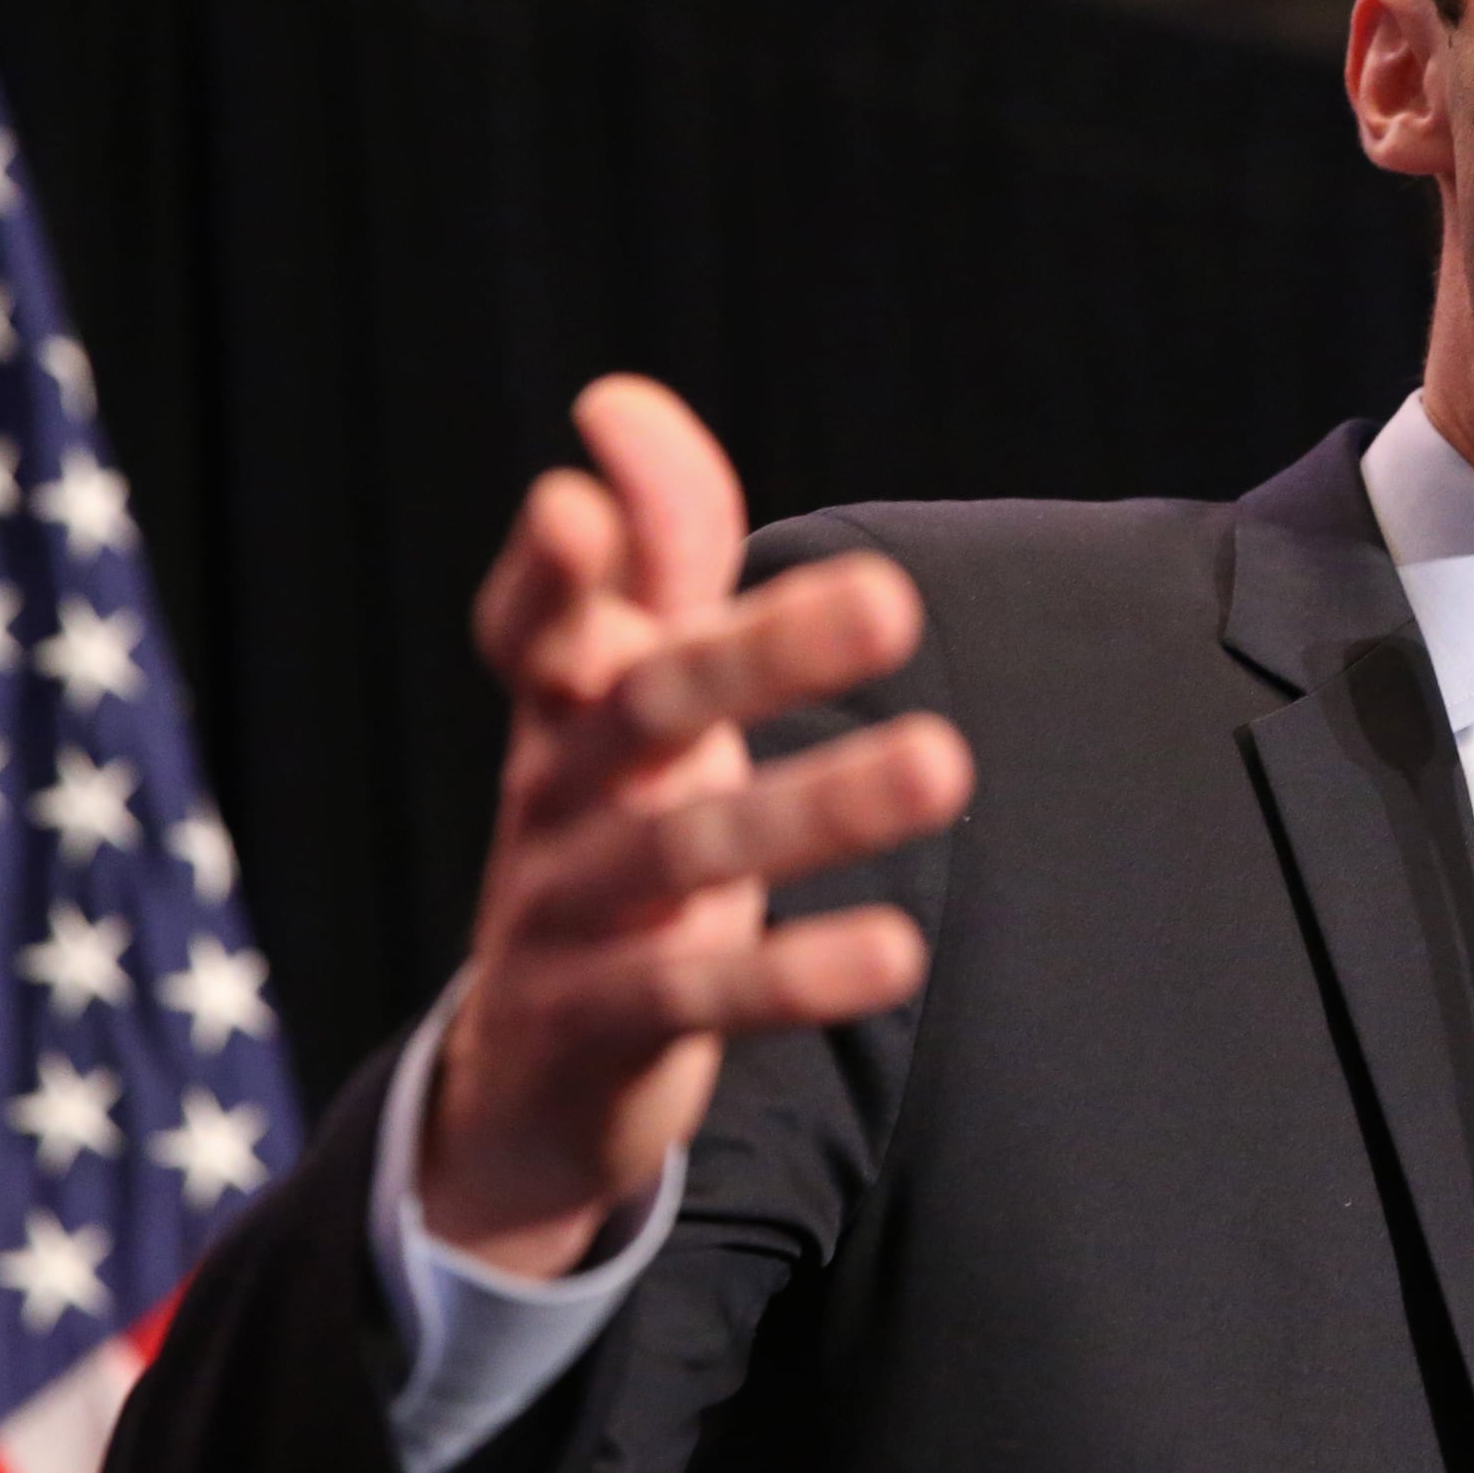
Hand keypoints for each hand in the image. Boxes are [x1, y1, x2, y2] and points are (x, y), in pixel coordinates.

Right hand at [418, 376, 973, 1276]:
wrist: (526, 1072)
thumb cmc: (608, 828)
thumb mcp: (625, 694)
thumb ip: (655, 556)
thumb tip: (620, 400)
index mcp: (561, 707)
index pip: (533, 625)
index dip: (549, 572)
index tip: (575, 503)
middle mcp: (557, 797)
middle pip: (647, 710)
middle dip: (759, 654)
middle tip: (893, 597)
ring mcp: (571, 914)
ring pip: (687, 852)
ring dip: (820, 807)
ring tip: (947, 763)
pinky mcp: (606, 1024)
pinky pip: (702, 995)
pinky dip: (795, 976)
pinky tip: (896, 952)